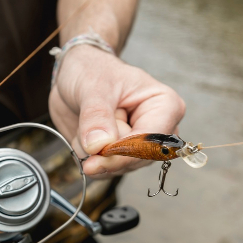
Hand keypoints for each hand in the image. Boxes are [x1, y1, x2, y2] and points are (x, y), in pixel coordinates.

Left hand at [49, 45, 186, 177]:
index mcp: (165, 106)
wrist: (77, 75)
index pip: (151, 142)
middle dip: (106, 150)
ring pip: (118, 168)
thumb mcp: (93, 86)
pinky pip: (104, 170)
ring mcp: (140, 146)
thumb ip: (96, 116)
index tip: (96, 151)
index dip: (123, 151)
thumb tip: (99, 145)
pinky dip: (87, 156)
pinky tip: (85, 135)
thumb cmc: (94, 71)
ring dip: (93, 152)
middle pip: (136, 160)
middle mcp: (158, 130)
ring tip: (88, 123)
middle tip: (90, 123)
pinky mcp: (121, 156)